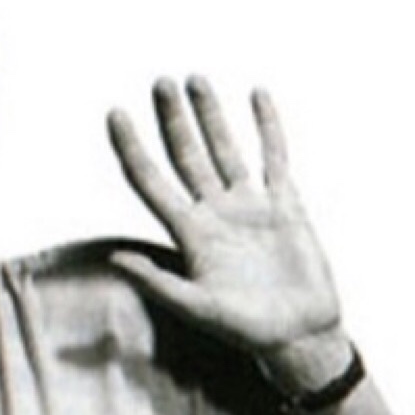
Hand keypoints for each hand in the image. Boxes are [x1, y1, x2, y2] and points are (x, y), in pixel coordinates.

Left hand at [107, 78, 345, 370]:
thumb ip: (159, 283)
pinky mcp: (284, 204)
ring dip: (210, 115)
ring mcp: (249, 206)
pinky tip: (256, 95)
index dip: (131, 148)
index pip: (151, 182)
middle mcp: (215, 214)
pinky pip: (274, 155)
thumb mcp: (199, 309)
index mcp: (190, 235)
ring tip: (195, 79)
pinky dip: (267, 125)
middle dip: (172, 119)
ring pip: (225, 148)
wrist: (300, 336)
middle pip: (186, 155)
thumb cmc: (247, 331)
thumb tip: (116, 258)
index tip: (115, 113)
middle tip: (159, 82)